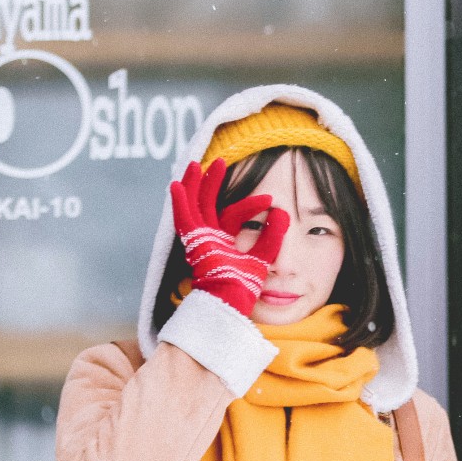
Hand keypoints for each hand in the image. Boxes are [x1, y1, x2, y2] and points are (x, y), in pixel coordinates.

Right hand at [170, 158, 290, 316]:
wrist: (232, 300)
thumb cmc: (245, 285)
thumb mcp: (263, 255)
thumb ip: (272, 235)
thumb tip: (284, 212)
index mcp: (225, 240)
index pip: (235, 214)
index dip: (251, 204)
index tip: (271, 200)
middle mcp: (210, 237)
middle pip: (208, 202)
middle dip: (212, 181)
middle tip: (220, 160)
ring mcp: (199, 239)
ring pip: (194, 205)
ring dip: (195, 185)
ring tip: (197, 163)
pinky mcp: (193, 243)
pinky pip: (183, 219)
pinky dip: (179, 203)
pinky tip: (177, 185)